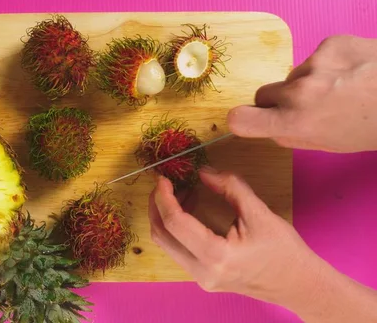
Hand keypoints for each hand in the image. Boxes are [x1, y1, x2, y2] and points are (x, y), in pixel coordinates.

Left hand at [149, 166, 376, 322]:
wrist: (299, 285)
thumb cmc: (284, 251)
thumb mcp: (259, 213)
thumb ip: (230, 187)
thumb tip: (203, 171)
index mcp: (216, 256)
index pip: (175, 223)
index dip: (164, 197)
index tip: (162, 178)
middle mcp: (202, 272)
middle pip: (162, 236)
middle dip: (157, 206)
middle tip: (163, 183)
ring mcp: (200, 278)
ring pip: (168, 245)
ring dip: (166, 217)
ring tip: (179, 192)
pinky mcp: (203, 278)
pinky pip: (179, 250)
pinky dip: (177, 229)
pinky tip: (189, 209)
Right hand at [227, 35, 376, 152]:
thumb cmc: (374, 128)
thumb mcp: (329, 144)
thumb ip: (292, 134)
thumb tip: (272, 124)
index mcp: (295, 123)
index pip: (240, 119)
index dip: (241, 120)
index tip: (247, 121)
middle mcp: (298, 92)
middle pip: (264, 94)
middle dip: (279, 101)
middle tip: (308, 106)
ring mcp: (314, 64)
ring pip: (293, 75)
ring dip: (308, 82)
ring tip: (343, 87)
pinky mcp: (330, 43)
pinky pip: (315, 57)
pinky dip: (328, 64)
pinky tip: (353, 71)